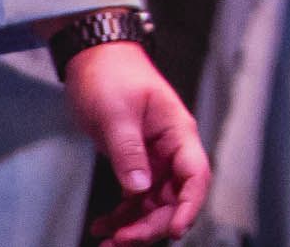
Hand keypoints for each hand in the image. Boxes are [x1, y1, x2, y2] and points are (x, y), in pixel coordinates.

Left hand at [62, 40, 207, 240]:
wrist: (94, 59)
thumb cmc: (111, 76)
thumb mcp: (117, 114)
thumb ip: (129, 153)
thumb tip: (139, 189)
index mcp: (178, 132)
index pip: (196, 175)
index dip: (189, 206)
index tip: (174, 230)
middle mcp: (171, 149)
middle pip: (174, 197)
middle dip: (152, 224)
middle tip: (122, 241)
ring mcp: (154, 158)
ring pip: (155, 203)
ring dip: (135, 226)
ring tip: (108, 241)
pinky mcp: (135, 163)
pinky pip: (136, 198)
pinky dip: (121, 216)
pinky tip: (103, 226)